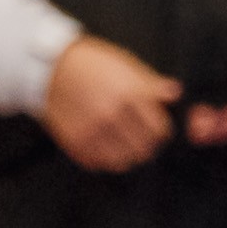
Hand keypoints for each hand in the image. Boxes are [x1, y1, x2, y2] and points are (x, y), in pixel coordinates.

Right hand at [43, 34, 181, 171]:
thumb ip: (151, 84)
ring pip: (123, 161)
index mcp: (128, 93)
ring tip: (123, 144)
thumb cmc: (92, 63)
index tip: (157, 129)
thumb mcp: (125, 64)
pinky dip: (105, 158)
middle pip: (144, 149)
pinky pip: (99, 164)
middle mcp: (111, 114)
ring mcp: (92, 131)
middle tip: (141, 139)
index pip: (159, 130)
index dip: (161, 131)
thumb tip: (175, 93)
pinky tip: (104, 144)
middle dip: (146, 145)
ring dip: (126, 155)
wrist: (50, 67)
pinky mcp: (75, 142)